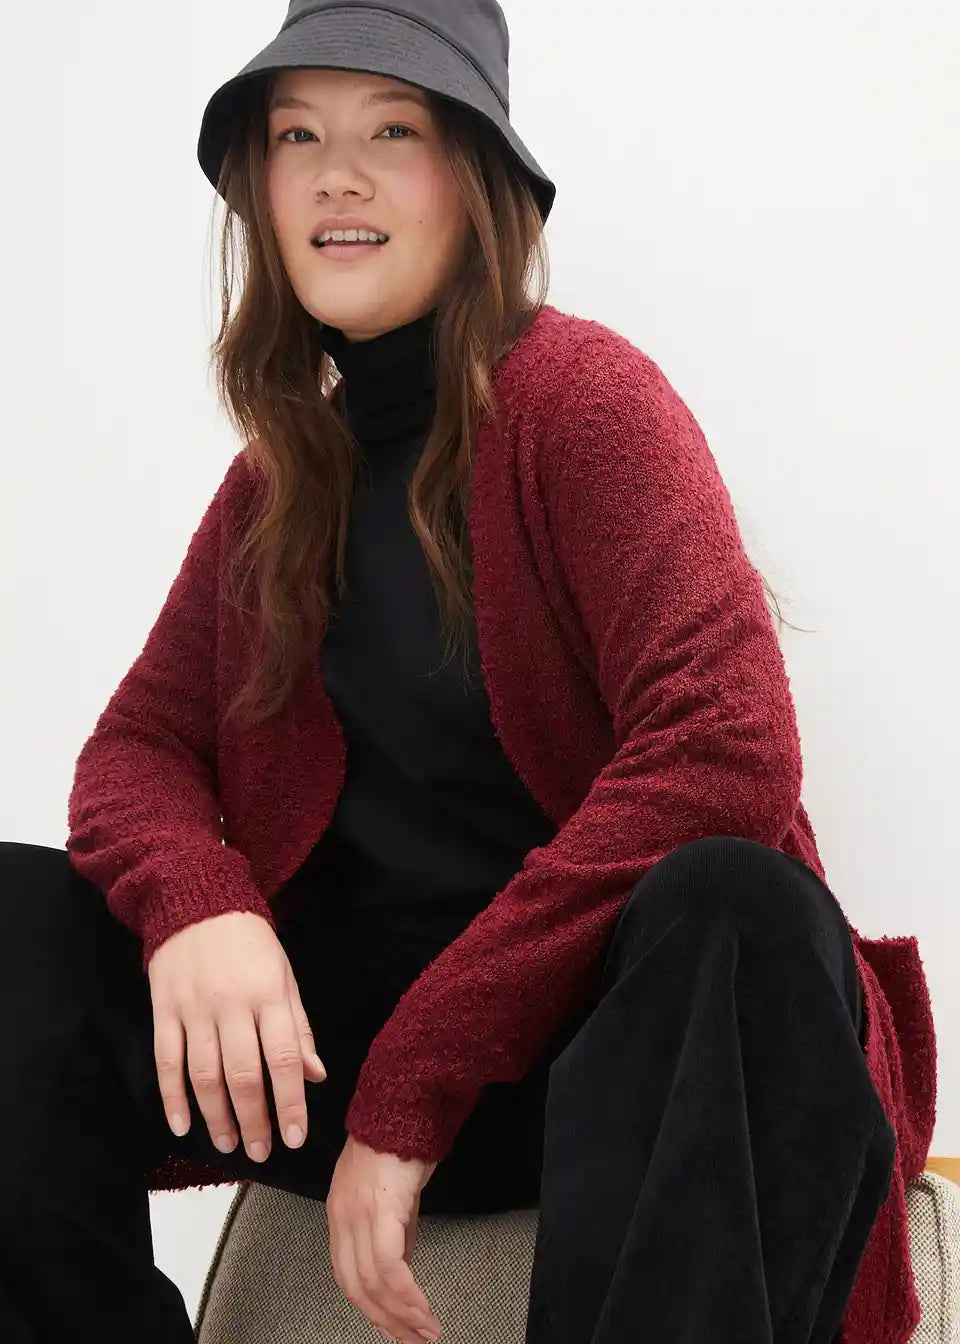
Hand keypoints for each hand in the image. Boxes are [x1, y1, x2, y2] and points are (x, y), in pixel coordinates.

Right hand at [147, 910, 326, 1161]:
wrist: (199, 902)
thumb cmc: (251, 945)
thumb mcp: (286, 978)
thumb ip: (299, 1029)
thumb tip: (317, 1077)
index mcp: (270, 996)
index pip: (284, 1059)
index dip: (290, 1103)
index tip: (295, 1137)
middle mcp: (233, 1006)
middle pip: (244, 1075)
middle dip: (254, 1120)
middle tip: (260, 1152)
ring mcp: (195, 1009)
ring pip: (205, 1075)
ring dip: (217, 1117)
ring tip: (229, 1144)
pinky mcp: (164, 1010)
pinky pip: (167, 1061)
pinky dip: (173, 1097)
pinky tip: (183, 1126)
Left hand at [327, 1135, 442, 1342]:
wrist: (405, 1106)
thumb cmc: (399, 1142)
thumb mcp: (392, 1196)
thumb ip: (394, 1233)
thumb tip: (404, 1269)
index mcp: (341, 1215)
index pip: (348, 1275)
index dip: (371, 1308)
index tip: (395, 1327)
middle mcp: (343, 1218)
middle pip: (357, 1288)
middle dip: (387, 1321)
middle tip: (413, 1340)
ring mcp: (358, 1215)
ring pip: (373, 1284)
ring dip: (402, 1316)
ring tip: (425, 1332)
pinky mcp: (380, 1211)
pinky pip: (390, 1268)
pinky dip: (407, 1297)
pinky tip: (422, 1311)